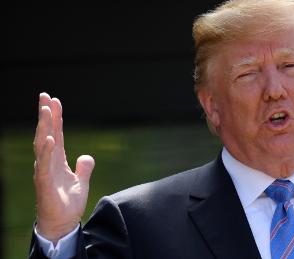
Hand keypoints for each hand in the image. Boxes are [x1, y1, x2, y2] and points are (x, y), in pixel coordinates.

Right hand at [33, 92, 94, 243]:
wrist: (62, 224)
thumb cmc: (68, 204)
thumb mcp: (81, 182)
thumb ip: (85, 168)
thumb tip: (87, 156)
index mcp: (57, 160)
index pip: (56, 134)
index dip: (55, 117)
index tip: (54, 100)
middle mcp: (49, 162)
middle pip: (46, 134)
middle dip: (46, 115)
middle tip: (44, 96)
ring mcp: (45, 172)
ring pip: (42, 145)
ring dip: (44, 127)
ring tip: (46, 110)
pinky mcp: (45, 183)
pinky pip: (45, 165)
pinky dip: (47, 152)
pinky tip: (50, 139)